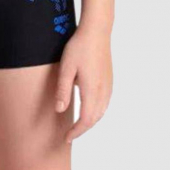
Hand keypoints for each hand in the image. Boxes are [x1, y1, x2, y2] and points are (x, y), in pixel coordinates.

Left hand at [54, 23, 112, 143]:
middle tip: (70, 133)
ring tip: (77, 123)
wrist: (97, 31)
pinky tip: (89, 107)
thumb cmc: (79, 47)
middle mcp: (103, 91)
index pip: (86, 120)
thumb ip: (63, 90)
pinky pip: (105, 102)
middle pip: (95, 119)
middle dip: (82, 129)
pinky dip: (96, 111)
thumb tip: (60, 110)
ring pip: (101, 111)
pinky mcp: (109, 79)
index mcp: (92, 91)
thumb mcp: (66, 68)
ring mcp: (108, 85)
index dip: (76, 132)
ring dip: (90, 120)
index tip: (66, 138)